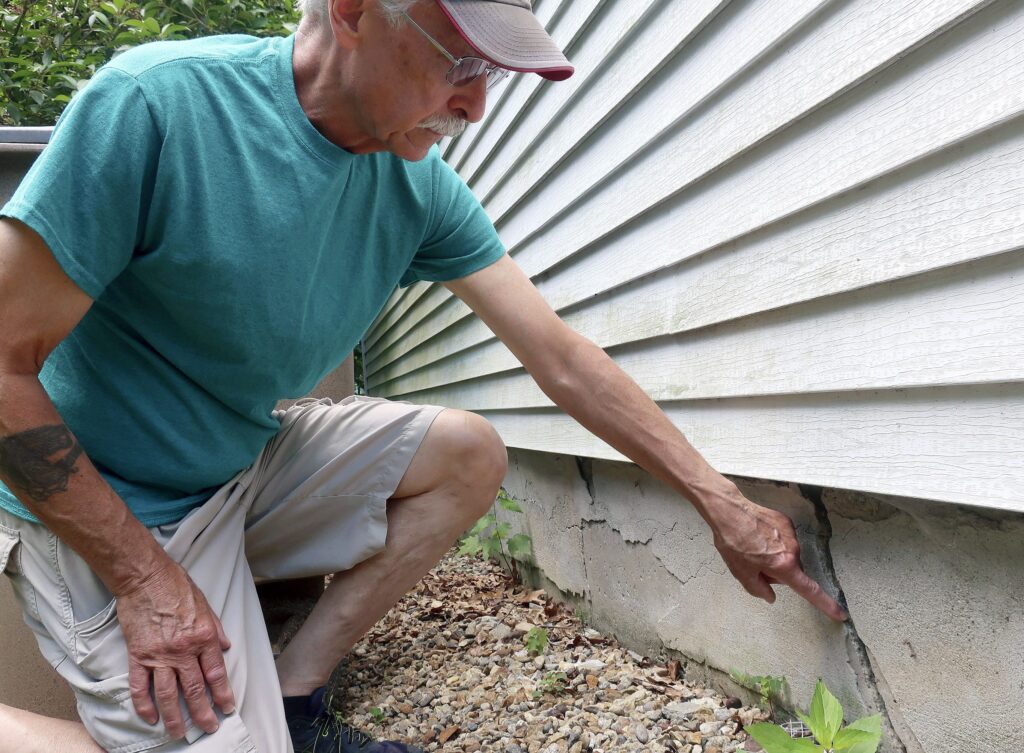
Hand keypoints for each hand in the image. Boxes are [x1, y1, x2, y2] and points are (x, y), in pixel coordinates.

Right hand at [116, 563, 234, 738]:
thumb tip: (226, 647)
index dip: (222, 694)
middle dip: (203, 713)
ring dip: (175, 717)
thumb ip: (217, 629)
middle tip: (209, 728)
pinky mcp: (138, 655)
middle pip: (194, 690)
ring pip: (168, 694)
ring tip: (179, 734)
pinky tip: (151, 718)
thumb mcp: (206, 605)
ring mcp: (159, 655)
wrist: (145, 578)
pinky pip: (140, 686)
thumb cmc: (177, 586)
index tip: (226, 709)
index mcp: (204, 637)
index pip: (216, 674)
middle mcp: (184, 650)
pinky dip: (144, 705)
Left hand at [705, 488, 847, 621]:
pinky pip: (782, 539)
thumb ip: (758, 589)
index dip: (826, 604)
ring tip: (751, 545)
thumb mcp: (741, 573)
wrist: (729, 511)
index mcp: (784, 566)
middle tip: (753, 561)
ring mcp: (791, 534)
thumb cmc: (732, 542)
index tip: (840, 613)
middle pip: (790, 570)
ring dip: (773, 554)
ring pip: (786, 554)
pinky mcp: (786, 522)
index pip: (809, 590)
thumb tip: (770, 596)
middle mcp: (793, 550)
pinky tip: (756, 534)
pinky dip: (772, 540)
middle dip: (776, 571)